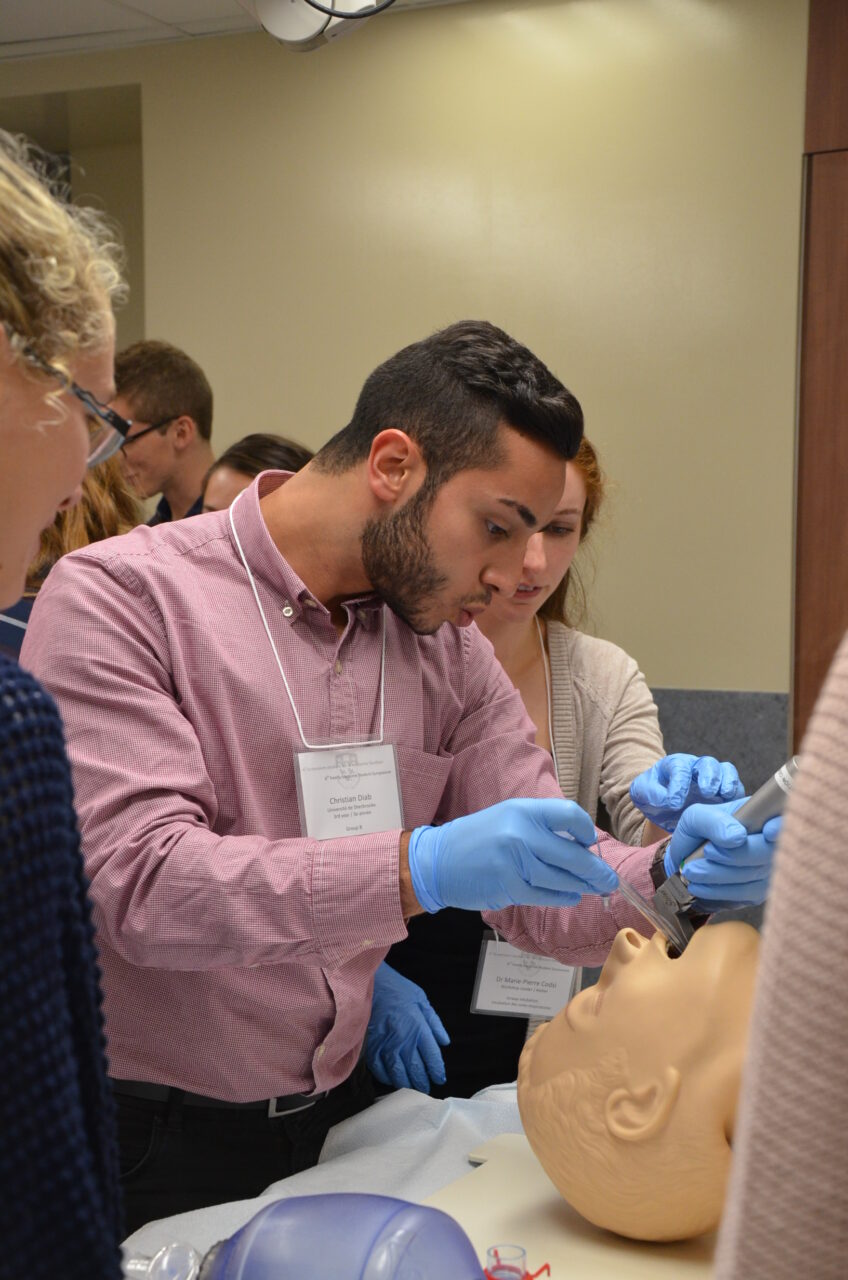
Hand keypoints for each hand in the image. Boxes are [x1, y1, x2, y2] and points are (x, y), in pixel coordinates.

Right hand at [365, 963, 449, 1092]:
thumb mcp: (421, 999)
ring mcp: (386, 1045)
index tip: (439, 1078)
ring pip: (398, 1073)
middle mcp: (404, 1039)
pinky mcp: (371, 1046)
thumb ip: (434, 1022)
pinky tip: (392, 1079)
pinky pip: (379, 1069)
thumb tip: (444, 1041)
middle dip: (423, 1081)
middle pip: (416, 1069)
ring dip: (407, 1083)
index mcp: (418, 1027)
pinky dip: (387, 1077)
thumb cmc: (395, 989)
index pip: (432, 1057)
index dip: (437, 1071)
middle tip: (426, 1088)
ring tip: (412, 1088)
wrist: (368, 983)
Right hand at [407, 798, 617, 912]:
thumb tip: (580, 844)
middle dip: (595, 869)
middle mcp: (520, 833)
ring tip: (595, 888)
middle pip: (572, 854)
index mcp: (522, 810)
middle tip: (609, 879)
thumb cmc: (476, 839)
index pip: (569, 815)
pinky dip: (562, 897)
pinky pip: (545, 895)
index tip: (590, 843)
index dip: (586, 831)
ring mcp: (514, 861)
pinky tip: (571, 896)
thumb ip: (540, 827)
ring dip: (583, 885)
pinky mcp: (508, 886)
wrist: (437, 861)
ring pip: (561, 878)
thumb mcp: (507, 818)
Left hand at [630, 754, 743, 831]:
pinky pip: (736, 788)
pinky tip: (735, 808)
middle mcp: (696, 768)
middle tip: (707, 792)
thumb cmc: (652, 796)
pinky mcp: (724, 793)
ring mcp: (713, 779)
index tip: (675, 802)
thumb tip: (668, 800)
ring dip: (728, 782)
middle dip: (709, 776)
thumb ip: (650, 792)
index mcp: (674, 765)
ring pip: (726, 771)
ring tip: (725, 796)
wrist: (664, 807)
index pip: (679, 767)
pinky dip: (738, 795)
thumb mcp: (641, 793)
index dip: (679, 783)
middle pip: (707, 764)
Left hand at [662, 800, 781, 904]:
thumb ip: (715, 822)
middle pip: (769, 854)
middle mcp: (772, 843)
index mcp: (762, 816)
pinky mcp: (759, 891)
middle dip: (736, 856)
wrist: (686, 860)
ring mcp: (769, 869)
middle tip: (706, 852)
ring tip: (692, 871)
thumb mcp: (697, 818)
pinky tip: (699, 887)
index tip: (768, 832)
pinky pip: (746, 895)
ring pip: (756, 878)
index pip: (783, 820)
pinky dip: (720, 892)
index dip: (782, 827)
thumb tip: (737, 837)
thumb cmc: (696, 832)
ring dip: (721, 876)